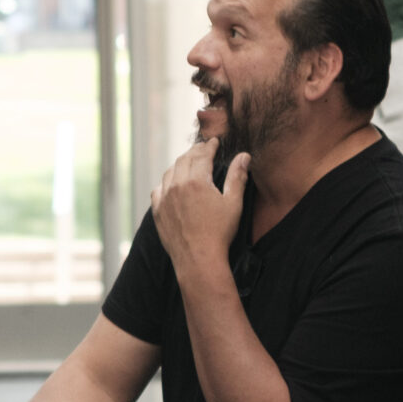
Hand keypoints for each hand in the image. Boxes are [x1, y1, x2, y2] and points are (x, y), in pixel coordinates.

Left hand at [152, 140, 247, 275]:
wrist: (198, 260)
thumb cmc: (219, 233)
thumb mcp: (233, 203)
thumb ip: (237, 177)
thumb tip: (243, 156)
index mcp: (196, 181)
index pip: (202, 155)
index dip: (209, 146)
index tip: (214, 141)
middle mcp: (176, 186)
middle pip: (184, 160)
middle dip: (195, 151)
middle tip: (203, 148)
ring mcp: (164, 199)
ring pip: (170, 172)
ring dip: (180, 164)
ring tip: (188, 162)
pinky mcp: (158, 212)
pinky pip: (158, 189)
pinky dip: (166, 182)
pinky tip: (171, 183)